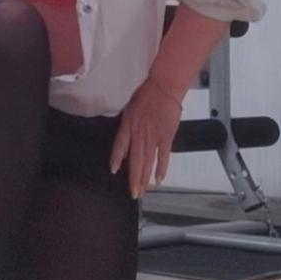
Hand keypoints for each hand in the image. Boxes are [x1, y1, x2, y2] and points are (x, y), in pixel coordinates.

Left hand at [110, 79, 184, 198]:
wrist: (164, 86)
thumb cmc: (146, 94)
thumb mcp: (129, 108)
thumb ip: (126, 128)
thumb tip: (123, 147)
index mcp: (128, 125)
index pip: (120, 146)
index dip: (116, 159)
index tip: (114, 171)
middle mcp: (139, 133)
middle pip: (135, 160)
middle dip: (133, 178)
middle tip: (133, 193)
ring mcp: (153, 136)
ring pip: (147, 161)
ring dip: (145, 178)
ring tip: (143, 191)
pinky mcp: (166, 136)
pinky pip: (163, 155)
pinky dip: (161, 168)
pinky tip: (158, 180)